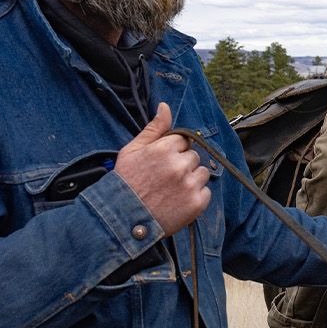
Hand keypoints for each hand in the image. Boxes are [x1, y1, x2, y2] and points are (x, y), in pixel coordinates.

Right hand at [113, 102, 211, 236]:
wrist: (121, 221)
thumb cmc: (125, 183)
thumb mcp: (132, 151)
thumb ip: (153, 128)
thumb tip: (165, 106)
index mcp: (165, 149)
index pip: (183, 141)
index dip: (173, 152)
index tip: (161, 164)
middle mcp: (179, 165)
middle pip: (194, 157)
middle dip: (183, 165)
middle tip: (164, 180)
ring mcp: (189, 185)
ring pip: (202, 173)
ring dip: (191, 180)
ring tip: (170, 192)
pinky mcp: (197, 204)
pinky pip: (206, 193)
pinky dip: (195, 198)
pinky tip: (177, 202)